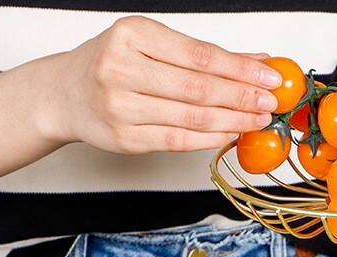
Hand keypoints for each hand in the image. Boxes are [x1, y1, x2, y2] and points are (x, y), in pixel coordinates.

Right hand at [46, 16, 282, 153]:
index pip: (200, 55)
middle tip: (270, 102)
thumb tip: (256, 61)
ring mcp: (121, 106)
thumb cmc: (114, 65)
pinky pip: (178, 141)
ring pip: (192, 118)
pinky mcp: (125, 139)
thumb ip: (202, 56)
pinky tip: (231, 134)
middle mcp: (122, 69)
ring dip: (233, 120)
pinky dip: (210, 139)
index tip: (270, 76)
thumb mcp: (151, 46)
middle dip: (242, 96)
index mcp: (131, 35)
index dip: (240, 69)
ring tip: (258, 119)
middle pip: (199, 88)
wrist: (66, 94)